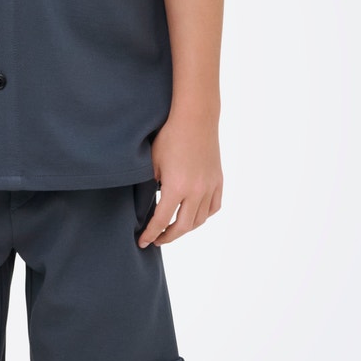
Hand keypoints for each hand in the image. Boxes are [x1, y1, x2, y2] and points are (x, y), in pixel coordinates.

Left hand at [138, 121, 222, 246]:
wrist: (196, 118)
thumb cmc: (170, 136)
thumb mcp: (152, 162)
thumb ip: (151, 187)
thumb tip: (148, 205)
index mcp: (176, 188)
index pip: (161, 220)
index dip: (151, 234)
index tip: (143, 242)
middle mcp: (196, 191)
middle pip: (183, 226)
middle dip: (168, 236)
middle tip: (157, 239)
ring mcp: (210, 187)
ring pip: (200, 220)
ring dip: (186, 228)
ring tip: (174, 228)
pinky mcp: (218, 180)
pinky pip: (213, 207)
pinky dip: (203, 215)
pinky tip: (194, 215)